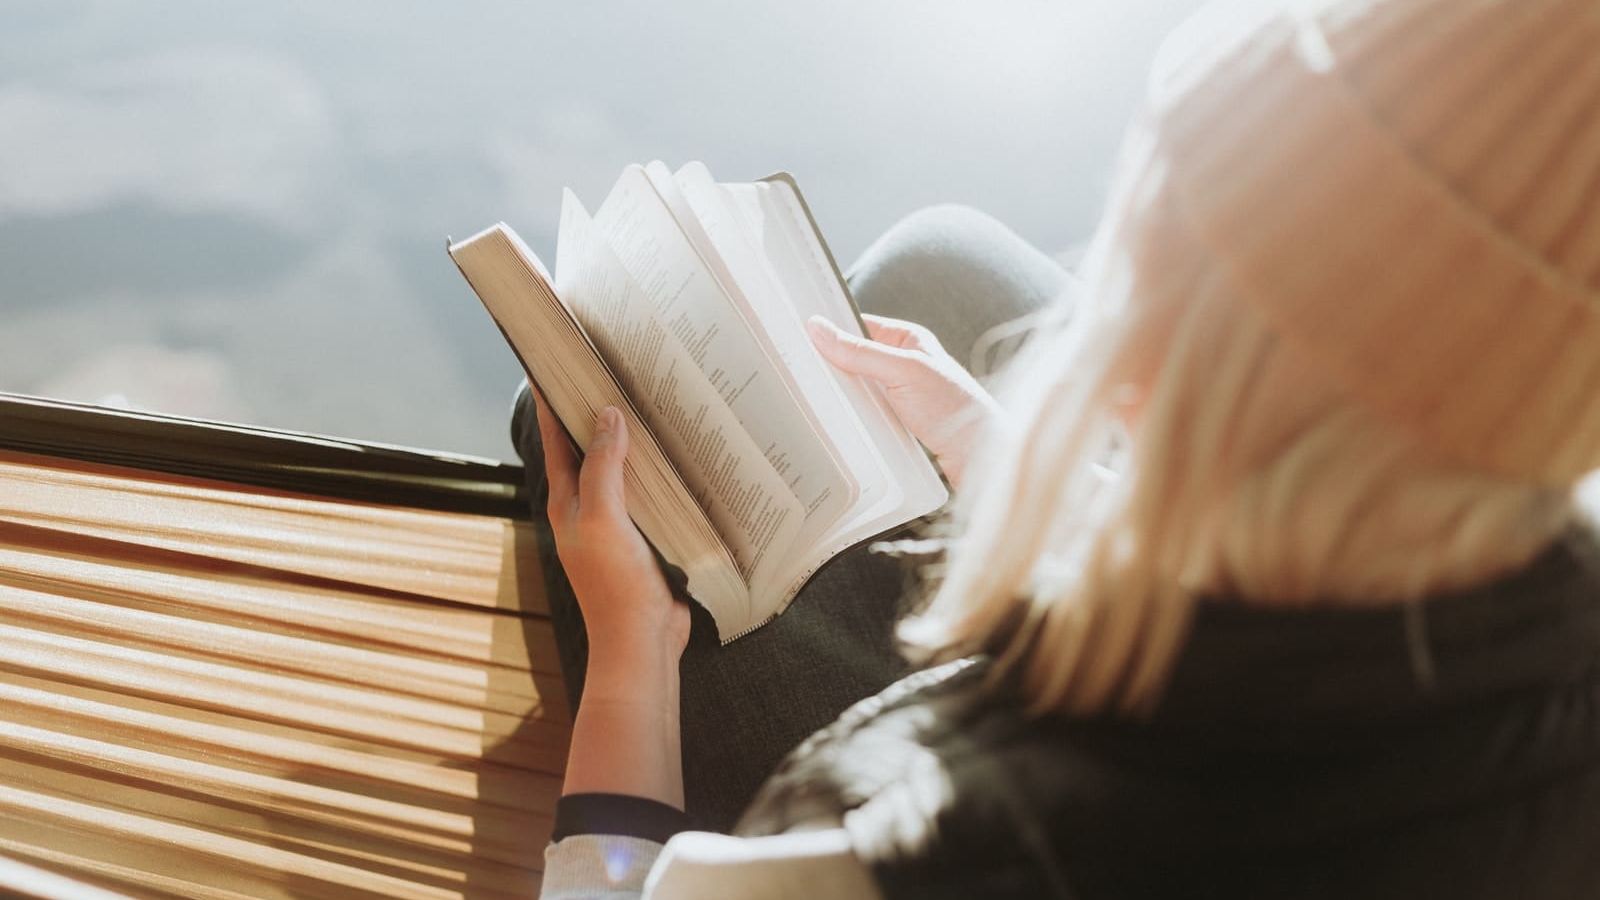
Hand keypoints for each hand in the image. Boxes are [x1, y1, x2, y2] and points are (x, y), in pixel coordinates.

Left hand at [534, 393, 690, 683]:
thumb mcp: (603, 518)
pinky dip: (656, 471)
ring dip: (629, 440)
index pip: (554, 438)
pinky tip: (675, 457)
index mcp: (567, 501)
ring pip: (620, 470)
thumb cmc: (614, 586)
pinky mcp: (644, 537)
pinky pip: (648, 494)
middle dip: (591, 412)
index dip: (549, 401)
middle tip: (605, 370)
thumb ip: (603, 467)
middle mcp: (587, 509)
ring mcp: (615, 524)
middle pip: (586, 449)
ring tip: (644, 402)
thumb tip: (606, 416)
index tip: (549, 364)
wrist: (641, 642)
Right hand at [807, 313, 1000, 488]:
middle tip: (800, 371)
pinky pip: (865, 413)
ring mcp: (900, 393)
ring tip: (814, 398)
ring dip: (841, 396)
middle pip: (854, 359)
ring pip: (857, 389)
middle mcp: (903, 363)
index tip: (800, 337)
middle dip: (831, 367)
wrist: (980, 454)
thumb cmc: (954, 407)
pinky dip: (852, 417)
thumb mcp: (902, 371)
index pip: (858, 326)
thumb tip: (820, 329)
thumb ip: (860, 351)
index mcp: (907, 339)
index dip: (831, 331)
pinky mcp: (898, 420)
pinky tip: (838, 422)